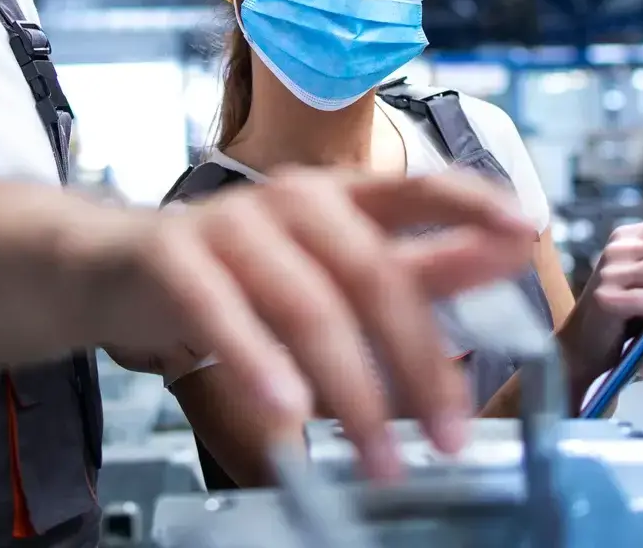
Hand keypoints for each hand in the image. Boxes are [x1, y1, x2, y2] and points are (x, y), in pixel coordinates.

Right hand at [85, 168, 541, 480]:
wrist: (113, 267)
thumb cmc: (239, 269)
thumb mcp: (335, 264)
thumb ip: (424, 262)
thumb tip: (511, 248)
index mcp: (341, 197)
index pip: (417, 185)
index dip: (473, 202)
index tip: (529, 230)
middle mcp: (293, 200)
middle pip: (372, 273)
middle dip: (418, 360)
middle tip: (450, 436)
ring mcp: (231, 224)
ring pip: (307, 305)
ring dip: (350, 391)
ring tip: (380, 457)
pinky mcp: (175, 257)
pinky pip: (223, 315)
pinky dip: (258, 366)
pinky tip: (287, 417)